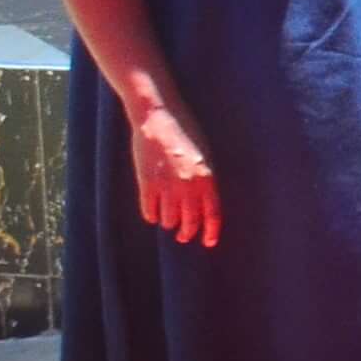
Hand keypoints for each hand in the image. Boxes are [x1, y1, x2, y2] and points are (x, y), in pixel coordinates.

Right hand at [127, 92, 221, 246]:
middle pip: (190, 222)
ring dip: (169, 223)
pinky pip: (149, 210)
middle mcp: (188, 186)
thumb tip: (203, 204)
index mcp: (207, 179)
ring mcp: (167, 185)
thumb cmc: (185, 134)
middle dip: (187, 232)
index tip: (208, 242)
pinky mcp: (147, 183)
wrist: (159, 119)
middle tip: (184, 236)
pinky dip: (151, 215)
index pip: (212, 214)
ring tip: (168, 221)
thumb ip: (205, 180)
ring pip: (169, 220)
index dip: (211, 231)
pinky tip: (152, 215)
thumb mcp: (204, 156)